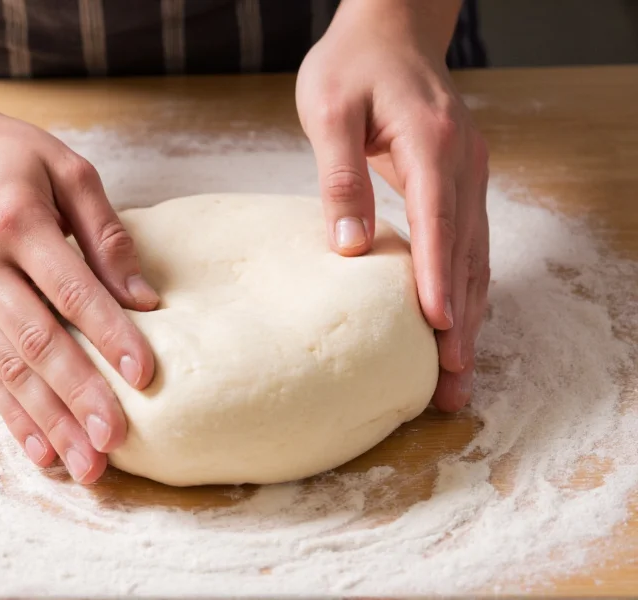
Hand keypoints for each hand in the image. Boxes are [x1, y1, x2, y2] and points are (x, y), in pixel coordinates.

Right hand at [0, 99, 159, 481]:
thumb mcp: (66, 169)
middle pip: (38, 341)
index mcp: (15, 220)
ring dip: (50, 420)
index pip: (72, 291)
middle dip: (80, 395)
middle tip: (116, 440)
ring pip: (9, 369)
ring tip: (85, 462)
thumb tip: (145, 298)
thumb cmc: (5, 154)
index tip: (145, 375)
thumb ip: (106, 234)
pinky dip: (12, 413)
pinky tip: (40, 448)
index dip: (110, 335)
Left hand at [296, 4, 489, 410]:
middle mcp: (463, 161)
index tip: (437, 330)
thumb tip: (350, 249)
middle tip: (452, 381)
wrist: (391, 29)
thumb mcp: (329, 111)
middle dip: (461, 319)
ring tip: (458, 372)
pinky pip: (470, 243)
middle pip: (467, 252)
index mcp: (431, 142)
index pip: (438, 223)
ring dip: (470, 315)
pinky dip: (466, 288)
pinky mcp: (461, 180)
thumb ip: (341, 178)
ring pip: (476, 255)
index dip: (437, 279)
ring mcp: (469, 172)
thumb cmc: (352, 65)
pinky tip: (458, 323)